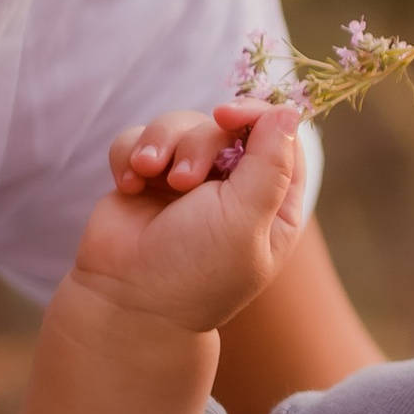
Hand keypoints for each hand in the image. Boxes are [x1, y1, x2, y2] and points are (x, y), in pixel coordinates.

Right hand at [67, 101, 306, 338]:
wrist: (125, 303)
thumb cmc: (195, 271)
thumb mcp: (245, 219)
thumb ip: (271, 163)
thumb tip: (288, 110)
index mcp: (271, 204)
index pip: (279, 137)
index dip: (256, 115)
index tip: (226, 116)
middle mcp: (232, 188)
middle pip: (225, 124)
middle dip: (199, 143)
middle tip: (182, 182)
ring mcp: (185, 182)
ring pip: (179, 124)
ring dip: (161, 143)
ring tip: (147, 173)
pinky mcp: (145, 178)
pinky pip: (139, 137)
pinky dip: (131, 152)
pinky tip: (127, 185)